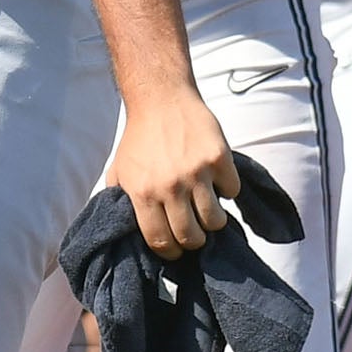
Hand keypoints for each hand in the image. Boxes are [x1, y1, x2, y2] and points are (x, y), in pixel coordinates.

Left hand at [104, 84, 237, 258]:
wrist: (161, 98)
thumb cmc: (139, 138)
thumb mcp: (119, 171)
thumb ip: (122, 202)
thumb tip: (128, 234)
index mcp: (143, 193)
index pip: (162, 242)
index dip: (171, 253)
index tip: (176, 249)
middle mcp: (170, 186)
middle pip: (192, 237)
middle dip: (194, 241)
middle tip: (194, 233)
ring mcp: (197, 173)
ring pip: (216, 221)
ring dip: (213, 220)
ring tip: (206, 209)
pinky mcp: (219, 158)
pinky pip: (232, 192)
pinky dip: (227, 190)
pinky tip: (215, 180)